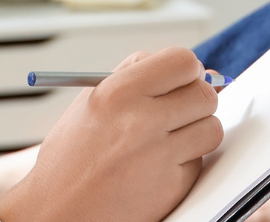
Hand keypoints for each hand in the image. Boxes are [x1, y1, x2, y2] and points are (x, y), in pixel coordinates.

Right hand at [0, 47, 222, 221]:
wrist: (58, 213)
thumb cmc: (71, 160)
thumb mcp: (89, 103)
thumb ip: (135, 76)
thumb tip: (191, 69)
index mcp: (118, 92)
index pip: (182, 62)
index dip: (189, 70)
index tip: (186, 78)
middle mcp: (141, 121)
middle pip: (205, 94)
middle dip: (198, 100)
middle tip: (184, 109)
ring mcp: (159, 156)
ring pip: (212, 128)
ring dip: (197, 132)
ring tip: (168, 140)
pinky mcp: (172, 187)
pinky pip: (199, 162)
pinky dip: (185, 163)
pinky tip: (157, 168)